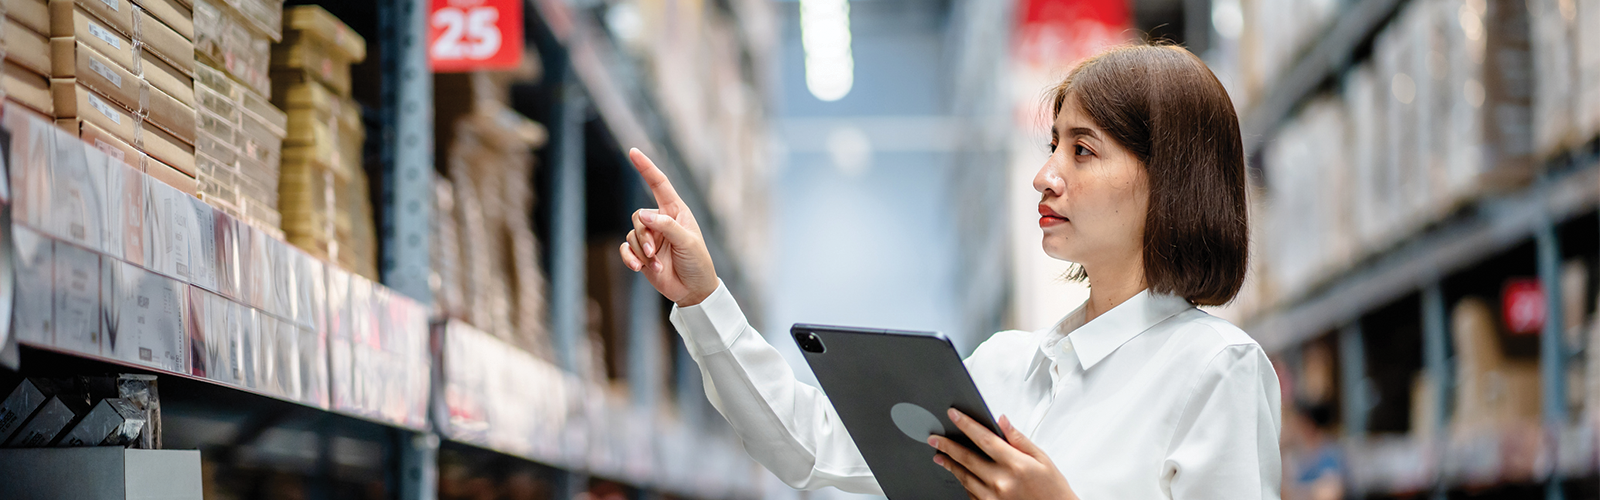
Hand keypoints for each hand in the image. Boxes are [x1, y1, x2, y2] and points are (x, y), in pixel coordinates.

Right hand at [618, 149, 718, 306]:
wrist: (693, 290)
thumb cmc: (697, 262)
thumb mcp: (687, 242)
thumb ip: (666, 226)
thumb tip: (642, 215)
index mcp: (676, 212)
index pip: (659, 184)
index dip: (646, 168)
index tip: (633, 152)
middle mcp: (661, 222)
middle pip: (639, 216)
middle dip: (643, 234)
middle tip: (652, 252)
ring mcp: (650, 238)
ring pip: (632, 234)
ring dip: (640, 251)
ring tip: (653, 264)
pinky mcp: (641, 254)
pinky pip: (626, 249)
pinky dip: (629, 258)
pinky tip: (638, 268)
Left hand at [928, 409, 1078, 499]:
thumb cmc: (1053, 491)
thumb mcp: (1043, 460)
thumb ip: (1019, 440)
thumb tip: (1002, 421)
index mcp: (1017, 465)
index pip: (985, 439)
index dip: (966, 424)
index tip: (953, 415)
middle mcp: (1002, 482)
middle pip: (967, 458)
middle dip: (947, 445)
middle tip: (934, 438)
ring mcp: (994, 498)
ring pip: (964, 477)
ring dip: (950, 465)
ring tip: (940, 455)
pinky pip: (971, 494)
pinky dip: (963, 482)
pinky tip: (959, 475)